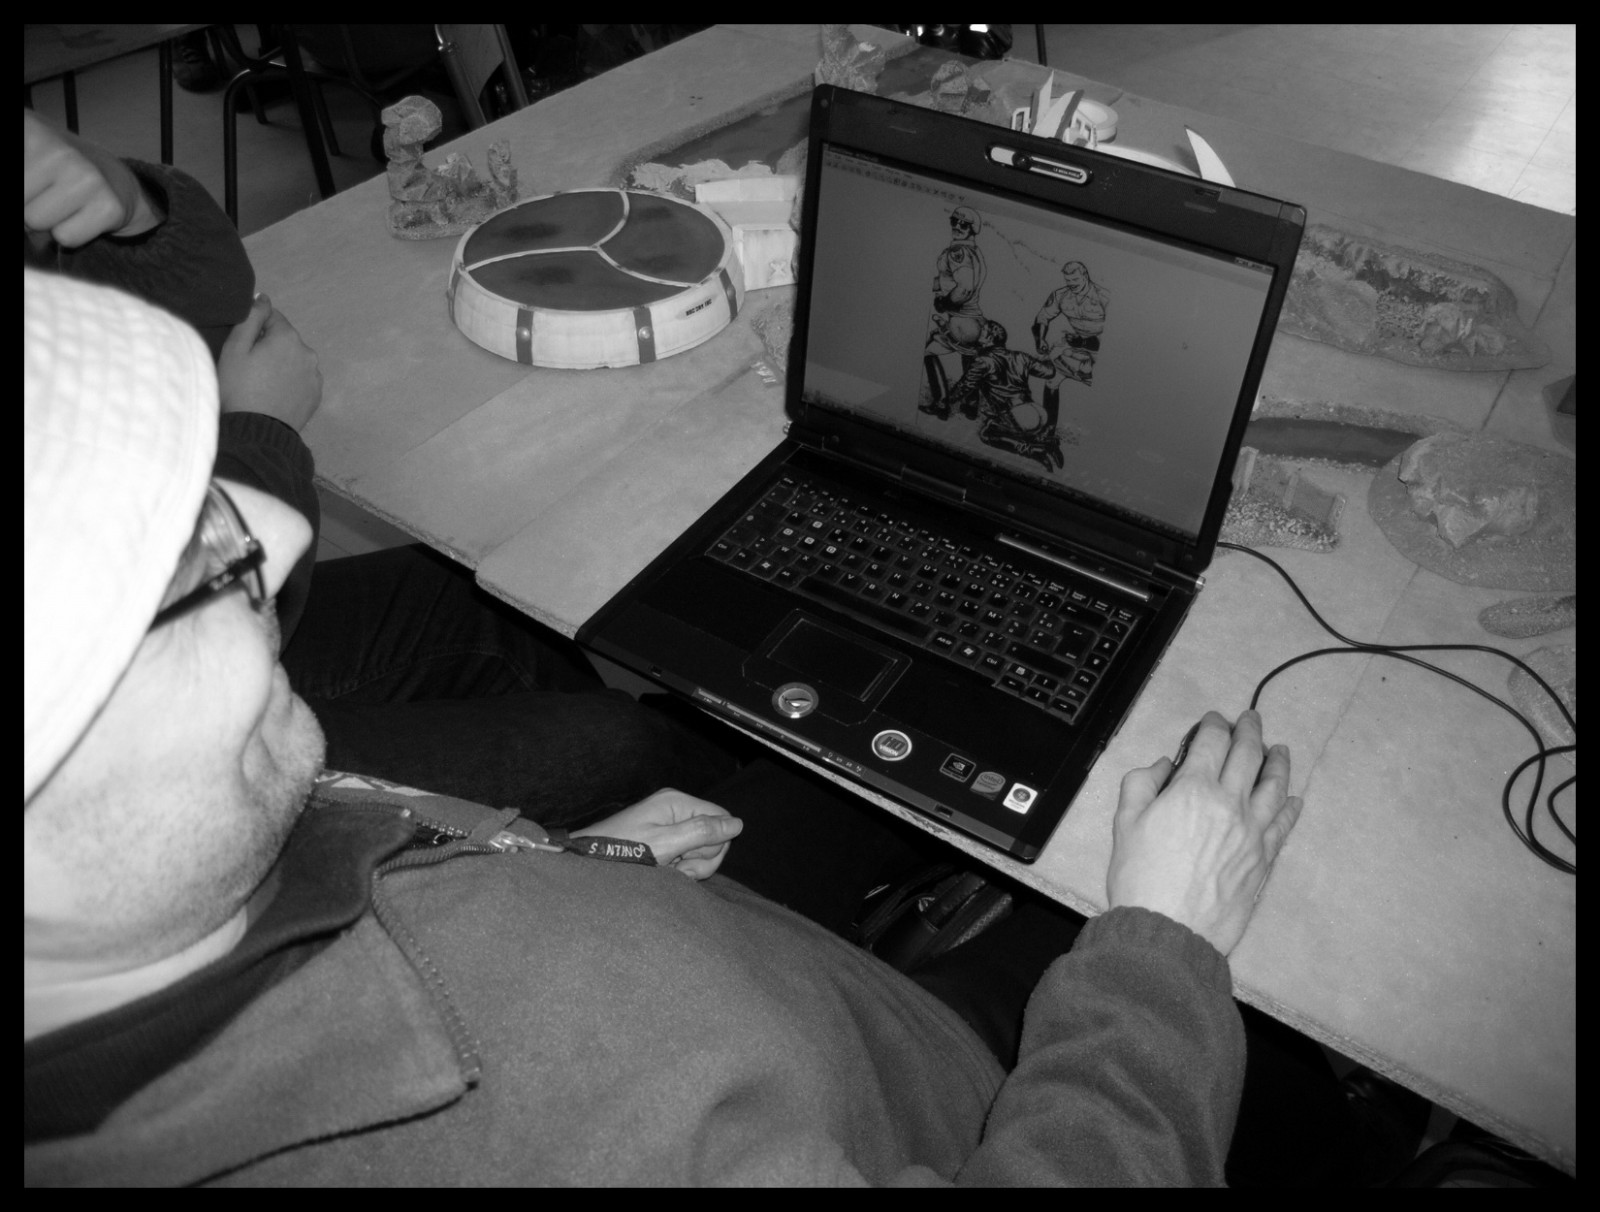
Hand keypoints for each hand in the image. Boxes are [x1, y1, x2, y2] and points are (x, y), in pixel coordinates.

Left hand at [23, 110, 161, 245]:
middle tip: (45, 195)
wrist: (115, 179)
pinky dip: (70, 235)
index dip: (23, 189)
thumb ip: (19, 178)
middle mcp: (58, 148)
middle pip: (17, 201)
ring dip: (46, 222)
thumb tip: (22, 211)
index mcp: (29, 127)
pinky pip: (65, 237)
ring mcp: (87, 176)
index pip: (16, 183)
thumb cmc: (56, 169)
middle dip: (26, 205)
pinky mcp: (108, 206)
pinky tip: (81, 216)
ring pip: (36, 221)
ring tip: (62, 205)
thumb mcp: (25, 154)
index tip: (33, 180)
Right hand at [217, 294, 323, 429]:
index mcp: (288, 337)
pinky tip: (274, 394)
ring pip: (294, 359)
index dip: (254, 329)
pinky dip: (290, 381)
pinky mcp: (316, 395)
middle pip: (285, 339)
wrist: (257, 432)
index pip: (271, 317)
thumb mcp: (235, 348)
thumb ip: (251, 318)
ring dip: (281, 363)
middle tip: (249, 368)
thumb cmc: (239, 388)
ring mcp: (315, 375)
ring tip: (261, 383)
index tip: (243, 347)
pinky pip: (301, 379)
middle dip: (269, 346)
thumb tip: (264, 298)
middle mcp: (308, 353)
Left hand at [575, 788, 742, 880]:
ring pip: (703, 850)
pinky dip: (680, 869)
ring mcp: (670, 826)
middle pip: (715, 835)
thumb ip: (701, 832)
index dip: (715, 842)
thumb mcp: (664, 844)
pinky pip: (688, 856)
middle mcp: (676, 810)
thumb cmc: (621, 851)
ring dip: (691, 867)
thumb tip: (737, 824)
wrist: (589, 865)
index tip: (690, 857)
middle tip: (678, 868)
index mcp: (676, 802)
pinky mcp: (665, 841)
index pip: (722, 817)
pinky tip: (665, 873)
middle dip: (701, 858)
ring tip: (669, 872)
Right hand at [1106, 710, 1301, 956]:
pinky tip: (1293, 798)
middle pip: (1248, 755)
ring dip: (1278, 761)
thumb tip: (1165, 766)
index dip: (1213, 724)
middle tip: (1250, 719)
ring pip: (1274, 785)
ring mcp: (1253, 831)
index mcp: (1193, 788)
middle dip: (1249, 731)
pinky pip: (1284, 824)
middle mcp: (1230, 802)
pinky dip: (1290, 806)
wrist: (1170, 929)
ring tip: (1280, 750)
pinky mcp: (1264, 858)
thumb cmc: (1141, 876)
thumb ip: (1142, 783)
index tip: (1213, 719)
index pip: (1212, 741)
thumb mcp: (1124, 822)